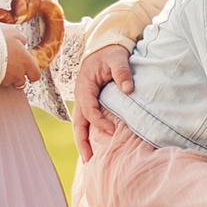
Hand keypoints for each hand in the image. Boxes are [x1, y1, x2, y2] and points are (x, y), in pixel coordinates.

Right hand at [2, 35, 42, 87]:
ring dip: (5, 77)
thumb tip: (22, 43)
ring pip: (8, 83)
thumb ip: (21, 40)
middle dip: (17, 77)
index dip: (32, 74)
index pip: (35, 75)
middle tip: (12, 68)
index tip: (29, 71)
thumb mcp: (14, 33)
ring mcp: (6, 80)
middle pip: (21, 82)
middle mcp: (17, 74)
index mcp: (26, 62)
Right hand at [72, 44, 133, 159]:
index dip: (99, 122)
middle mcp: (81, 96)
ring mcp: (83, 100)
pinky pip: (87, 121)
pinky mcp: (89, 102)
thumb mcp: (117, 58)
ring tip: (89, 160)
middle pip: (78, 123)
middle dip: (82, 142)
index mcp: (85, 86)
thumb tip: (128, 89)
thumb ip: (122, 72)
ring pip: (80, 124)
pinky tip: (95, 147)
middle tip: (89, 160)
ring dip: (83, 142)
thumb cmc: (110, 52)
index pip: (89, 110)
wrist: (103, 46)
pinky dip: (89, 134)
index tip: (113, 132)